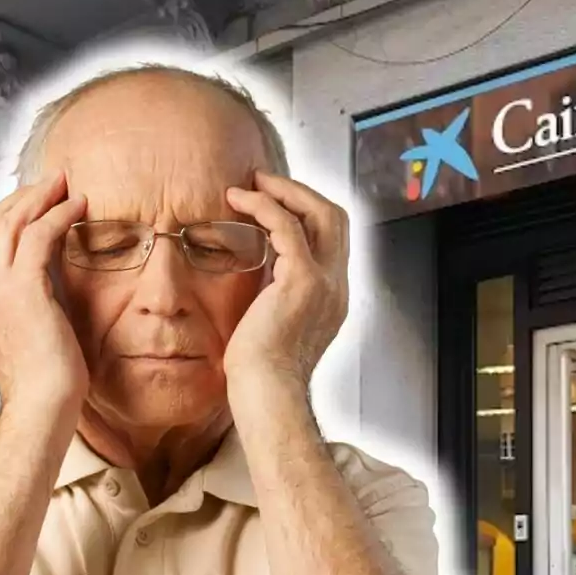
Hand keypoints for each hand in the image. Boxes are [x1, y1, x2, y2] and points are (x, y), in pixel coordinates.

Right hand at [0, 171, 89, 413]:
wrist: (43, 408)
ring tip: (65, 184)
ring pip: (9, 224)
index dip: (10, 219)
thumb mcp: (40, 337)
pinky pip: (38, 238)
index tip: (36, 205)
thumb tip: (59, 288)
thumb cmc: (50, 387)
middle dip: (21, 198)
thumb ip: (42, 308)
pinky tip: (77, 208)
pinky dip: (57, 216)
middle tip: (51, 182)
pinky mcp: (23, 291)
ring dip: (39, 198)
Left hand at [223, 171, 349, 387]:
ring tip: (252, 183)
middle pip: (336, 218)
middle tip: (266, 182)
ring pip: (320, 213)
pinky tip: (238, 201)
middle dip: (302, 193)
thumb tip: (258, 279)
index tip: (275, 203)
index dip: (307, 214)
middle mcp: (336, 286)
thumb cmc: (260, 371)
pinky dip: (264, 206)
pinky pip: (287, 225)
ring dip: (285, 191)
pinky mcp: (302, 280)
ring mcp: (324, 282)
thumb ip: (277, 298)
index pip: (332, 240)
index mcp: (332, 298)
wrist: (266, 392)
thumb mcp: (275, 326)